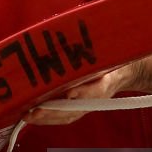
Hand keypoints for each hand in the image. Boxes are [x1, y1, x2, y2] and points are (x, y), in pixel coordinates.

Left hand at [24, 61, 144, 125]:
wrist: (123, 74)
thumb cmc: (110, 60)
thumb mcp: (104, 52)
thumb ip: (90, 50)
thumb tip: (67, 33)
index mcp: (107, 81)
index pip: (97, 89)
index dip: (84, 92)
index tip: (70, 93)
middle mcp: (97, 97)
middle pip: (78, 108)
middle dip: (56, 111)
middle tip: (37, 111)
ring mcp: (88, 104)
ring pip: (68, 115)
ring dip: (48, 118)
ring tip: (29, 116)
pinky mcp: (80, 108)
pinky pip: (64, 117)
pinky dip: (48, 119)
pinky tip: (32, 116)